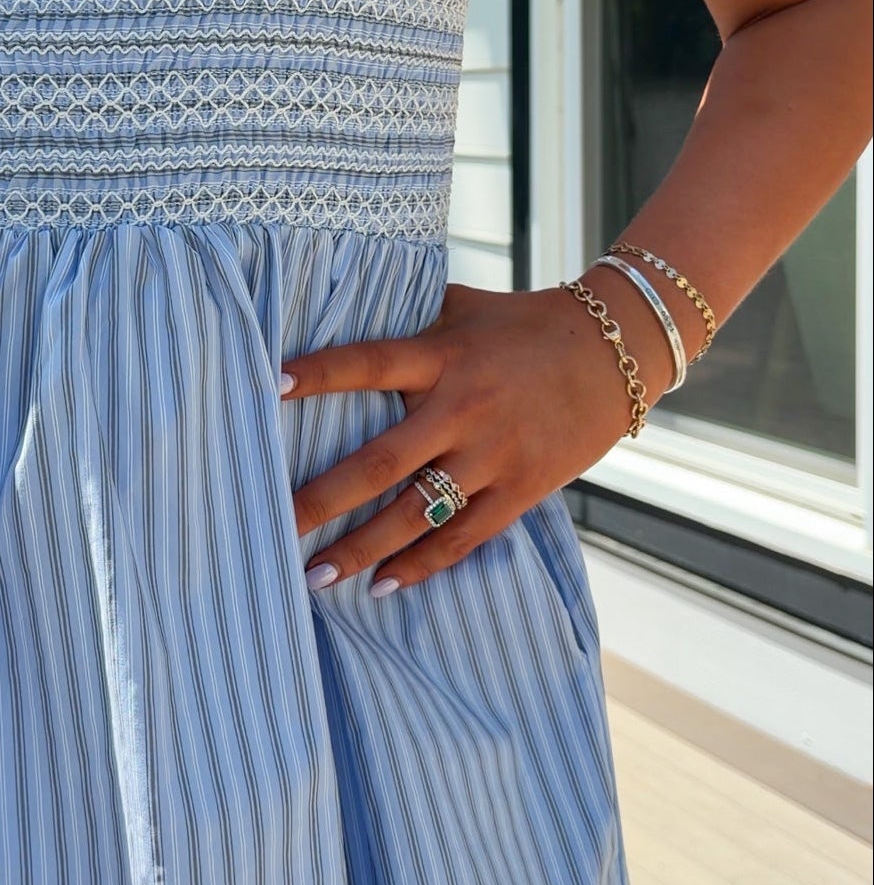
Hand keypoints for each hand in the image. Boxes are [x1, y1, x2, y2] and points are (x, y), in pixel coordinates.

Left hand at [281, 280, 664, 597]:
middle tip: (273, 523)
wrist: (614, 354)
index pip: (370, 362)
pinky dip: (420, 565)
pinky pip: (461, 538)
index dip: (321, 373)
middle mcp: (464, 409)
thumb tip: (338, 298)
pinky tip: (380, 586)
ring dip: (361, 548)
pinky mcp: (520, 490)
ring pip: (415, 514)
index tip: (269, 386)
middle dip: (323, 497)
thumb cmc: (523, 325)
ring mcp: (493, 456)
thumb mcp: (462, 308)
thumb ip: (406, 314)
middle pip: (381, 461)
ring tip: (314, 575)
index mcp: (443, 357)